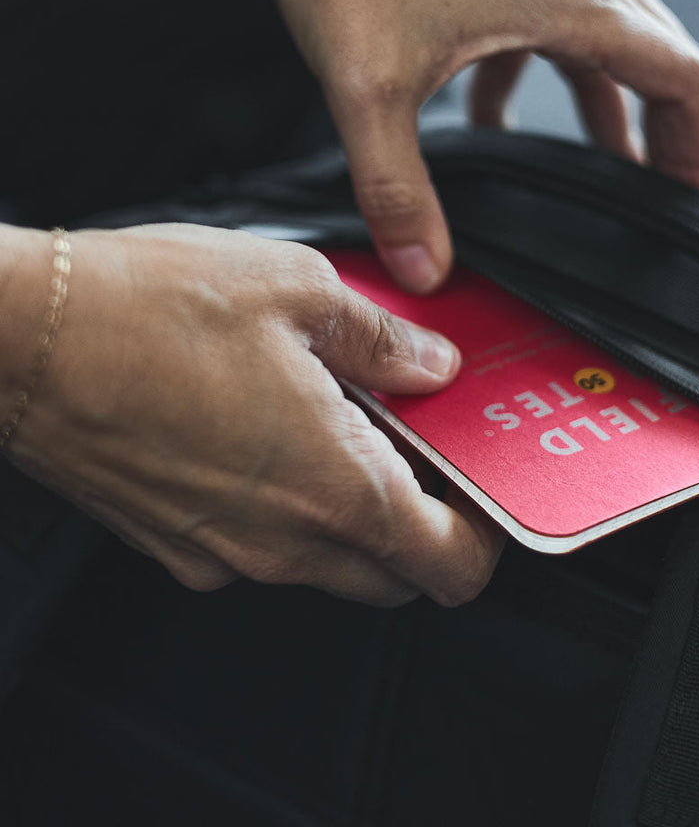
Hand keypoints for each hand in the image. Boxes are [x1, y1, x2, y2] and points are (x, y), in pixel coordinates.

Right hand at [5, 225, 503, 604]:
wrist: (21, 336)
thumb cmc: (150, 308)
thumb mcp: (301, 292)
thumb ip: (384, 341)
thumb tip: (432, 365)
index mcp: (335, 486)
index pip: (450, 563)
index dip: (484, 534)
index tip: (483, 490)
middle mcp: (283, 541)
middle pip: (396, 574)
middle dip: (426, 524)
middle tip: (420, 449)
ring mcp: (225, 552)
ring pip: (330, 565)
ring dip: (357, 514)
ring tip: (347, 426)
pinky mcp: (176, 543)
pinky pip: (262, 548)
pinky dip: (291, 510)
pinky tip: (276, 435)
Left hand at [206, 0, 698, 292]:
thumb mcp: (367, 87)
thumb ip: (398, 190)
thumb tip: (424, 272)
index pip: (684, 80)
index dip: (697, 148)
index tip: (687, 201)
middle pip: (660, 57)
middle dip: (661, 132)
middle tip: (649, 196)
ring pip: (609, 34)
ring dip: (607, 102)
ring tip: (593, 166)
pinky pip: (559, 10)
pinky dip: (550, 66)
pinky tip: (494, 112)